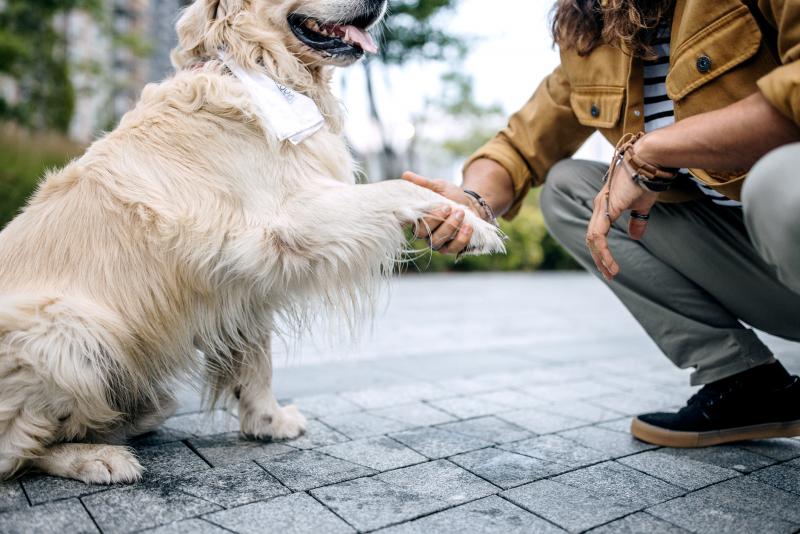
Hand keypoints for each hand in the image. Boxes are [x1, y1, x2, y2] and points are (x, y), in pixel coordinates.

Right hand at [401, 171, 481, 254]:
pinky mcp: (451, 248)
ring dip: (449, 227)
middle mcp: (424, 233)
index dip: (412, 217)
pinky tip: (468, 226)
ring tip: (460, 213)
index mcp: (417, 218)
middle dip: (435, 219)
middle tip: (448, 207)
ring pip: (436, 241)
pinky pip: (453, 248)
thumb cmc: (450, 195)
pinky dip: (461, 238)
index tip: (425, 205)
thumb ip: (423, 183)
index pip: (407, 222)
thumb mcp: (438, 186)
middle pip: (421, 233)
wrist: (471, 204)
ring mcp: (437, 242)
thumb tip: (405, 174)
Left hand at [586, 161, 657, 280]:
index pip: (596, 232)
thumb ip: (637, 221)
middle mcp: (599, 205)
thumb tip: (635, 237)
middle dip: (599, 258)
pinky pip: (599, 234)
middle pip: (591, 238)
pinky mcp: (607, 207)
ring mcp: (601, 205)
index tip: (610, 267)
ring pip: (592, 238)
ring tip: (611, 272)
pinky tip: (610, 262)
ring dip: (600, 258)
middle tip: (609, 274)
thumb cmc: (648, 179)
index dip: (601, 250)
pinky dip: (603, 250)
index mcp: (605, 205)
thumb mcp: (642, 205)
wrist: (650, 160)